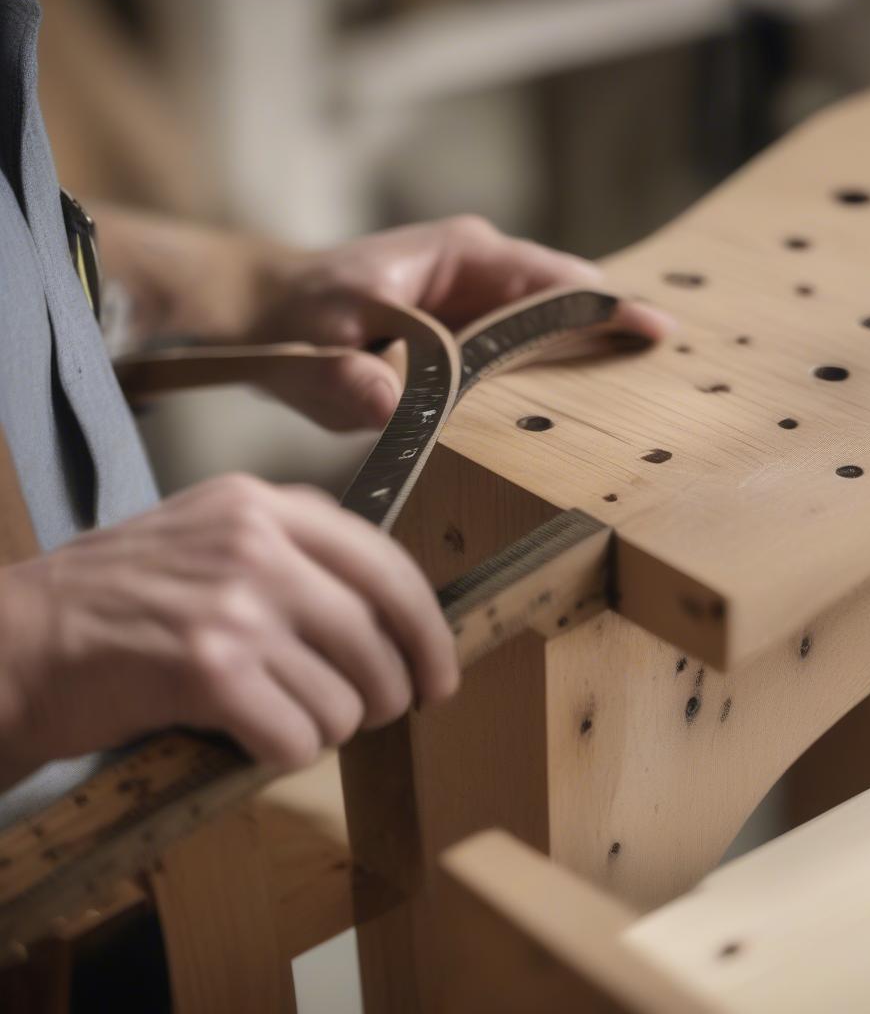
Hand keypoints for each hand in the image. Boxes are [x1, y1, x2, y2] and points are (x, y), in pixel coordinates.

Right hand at [0, 475, 456, 787]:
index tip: (439, 674)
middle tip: (366, 713)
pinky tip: (250, 736)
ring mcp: (234, 605)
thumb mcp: (214, 536)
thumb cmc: (124, 597)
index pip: (388, 566)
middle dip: (387, 694)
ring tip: (285, 716)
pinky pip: (300, 736)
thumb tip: (391, 614)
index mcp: (266, 505)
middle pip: (379, 639)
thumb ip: (299, 554)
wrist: (22, 639)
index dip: (428, 630)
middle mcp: (257, 544)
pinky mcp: (208, 669)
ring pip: (346, 698)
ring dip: (327, 726)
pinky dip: (286, 751)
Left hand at [249, 215, 675, 429]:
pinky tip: (589, 393)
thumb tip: (384, 400)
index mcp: (462, 256)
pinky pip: (530, 342)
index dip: (604, 309)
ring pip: (556, 321)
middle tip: (666, 368)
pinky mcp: (477, 327)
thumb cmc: (300, 319)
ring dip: (594, 349)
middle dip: (613, 330)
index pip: (551, 281)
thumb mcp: (312, 348)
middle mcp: (484, 269)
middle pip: (569, 300)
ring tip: (647, 384)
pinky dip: (560, 361)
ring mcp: (484, 296)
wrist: (278, 311)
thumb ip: (341, 377)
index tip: (652, 331)